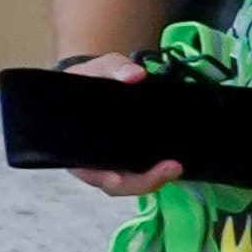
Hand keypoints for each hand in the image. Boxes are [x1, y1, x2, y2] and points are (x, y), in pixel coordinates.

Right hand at [57, 53, 184, 196]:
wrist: (97, 79)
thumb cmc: (89, 77)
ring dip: (154, 179)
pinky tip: (175, 162)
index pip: (84, 169)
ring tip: (177, 166)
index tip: (116, 178)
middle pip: (114, 184)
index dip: (100, 177)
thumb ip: (113, 68)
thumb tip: (135, 75)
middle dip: (142, 181)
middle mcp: (92, 159)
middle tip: (172, 167)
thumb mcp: (98, 68)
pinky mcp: (130, 159)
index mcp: (73, 143)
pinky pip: (142, 172)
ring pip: (130, 182)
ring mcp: (112, 161)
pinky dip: (157, 171)